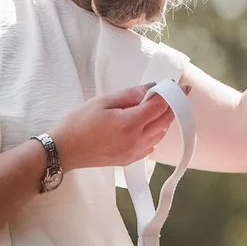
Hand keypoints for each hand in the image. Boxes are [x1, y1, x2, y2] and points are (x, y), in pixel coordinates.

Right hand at [52, 85, 177, 169]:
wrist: (64, 151)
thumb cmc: (78, 123)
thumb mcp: (103, 101)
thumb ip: (130, 95)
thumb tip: (152, 88)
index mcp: (130, 123)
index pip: (161, 106)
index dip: (173, 94)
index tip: (182, 86)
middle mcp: (137, 140)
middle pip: (165, 121)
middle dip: (171, 105)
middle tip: (171, 93)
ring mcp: (135, 152)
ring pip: (160, 133)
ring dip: (163, 119)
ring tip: (156, 107)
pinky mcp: (130, 159)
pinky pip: (152, 145)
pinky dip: (155, 132)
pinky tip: (145, 124)